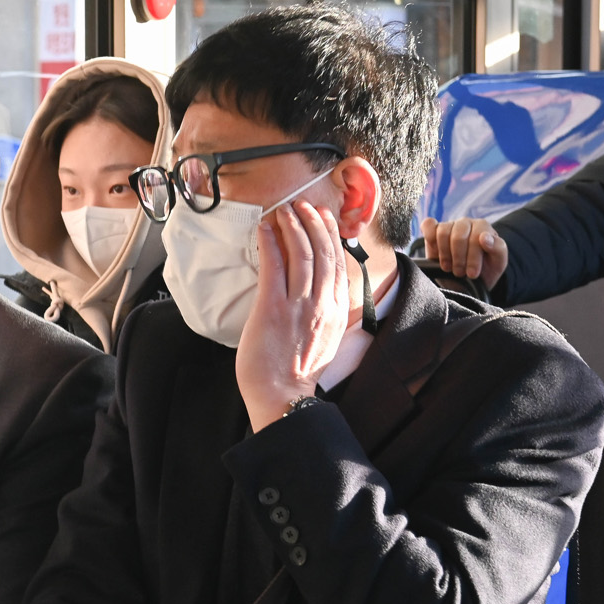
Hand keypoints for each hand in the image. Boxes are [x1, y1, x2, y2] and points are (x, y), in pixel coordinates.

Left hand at [236, 201, 350, 431]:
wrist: (282, 398)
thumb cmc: (296, 375)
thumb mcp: (324, 342)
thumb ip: (324, 315)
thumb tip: (319, 295)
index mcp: (335, 312)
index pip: (338, 264)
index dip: (331, 236)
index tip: (324, 219)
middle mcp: (321, 305)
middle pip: (324, 253)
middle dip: (314, 224)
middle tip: (303, 205)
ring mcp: (299, 306)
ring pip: (303, 254)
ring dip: (293, 227)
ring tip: (285, 211)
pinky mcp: (273, 310)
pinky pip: (274, 267)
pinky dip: (271, 244)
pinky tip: (266, 229)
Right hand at [419, 216, 507, 287]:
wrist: (468, 282)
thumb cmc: (484, 270)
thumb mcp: (498, 264)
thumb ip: (498, 249)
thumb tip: (484, 237)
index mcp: (483, 227)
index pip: (476, 236)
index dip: (473, 257)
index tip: (472, 274)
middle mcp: (466, 223)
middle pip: (458, 236)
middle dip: (459, 259)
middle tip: (460, 273)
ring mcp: (449, 225)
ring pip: (443, 232)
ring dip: (445, 254)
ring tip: (449, 267)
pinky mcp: (433, 230)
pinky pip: (429, 225)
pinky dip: (429, 236)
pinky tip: (435, 251)